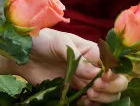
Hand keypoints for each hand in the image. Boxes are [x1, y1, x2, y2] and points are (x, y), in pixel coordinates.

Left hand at [13, 28, 127, 103]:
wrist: (23, 54)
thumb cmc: (43, 40)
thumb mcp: (60, 43)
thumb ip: (77, 57)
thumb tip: (95, 73)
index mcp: (93, 52)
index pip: (114, 66)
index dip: (114, 75)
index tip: (102, 80)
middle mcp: (92, 68)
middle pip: (116, 83)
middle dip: (111, 89)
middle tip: (94, 89)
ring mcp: (84, 81)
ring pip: (106, 95)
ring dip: (103, 99)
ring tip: (89, 96)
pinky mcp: (73, 92)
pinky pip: (90, 102)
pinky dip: (91, 105)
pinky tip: (83, 101)